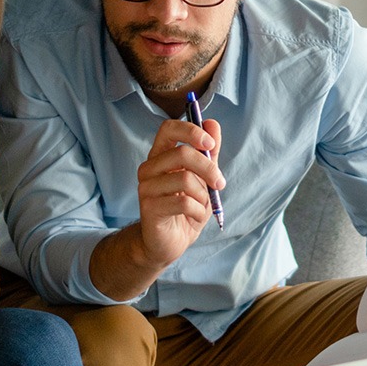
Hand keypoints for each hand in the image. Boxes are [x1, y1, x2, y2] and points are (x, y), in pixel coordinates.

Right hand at [134, 117, 225, 266]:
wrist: (170, 242)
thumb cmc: (187, 208)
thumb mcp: (203, 178)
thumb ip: (208, 152)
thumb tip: (213, 123)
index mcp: (160, 156)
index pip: (169, 128)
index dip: (191, 131)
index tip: (210, 144)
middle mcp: (149, 168)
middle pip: (182, 153)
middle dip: (209, 168)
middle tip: (220, 183)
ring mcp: (146, 188)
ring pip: (185, 179)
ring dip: (203, 195)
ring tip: (202, 205)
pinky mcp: (149, 208)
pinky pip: (183, 202)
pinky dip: (198, 210)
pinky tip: (194, 217)